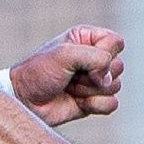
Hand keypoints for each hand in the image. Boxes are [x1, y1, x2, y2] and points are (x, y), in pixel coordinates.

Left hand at [9, 25, 125, 126]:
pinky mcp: (95, 100)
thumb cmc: (39, 72)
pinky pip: (112, 104)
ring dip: (90, 90)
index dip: (105, 53)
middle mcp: (93, 57)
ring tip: (70, 87)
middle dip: (94, 75)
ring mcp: (95, 80)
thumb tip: (109, 79)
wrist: (25, 101)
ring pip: (116, 86)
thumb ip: (95, 58)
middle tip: (70, 76)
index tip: (81, 59)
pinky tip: (77, 102)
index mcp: (86, 38)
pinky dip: (95, 105)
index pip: (116, 42)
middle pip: (118, 66)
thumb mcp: (64, 55)